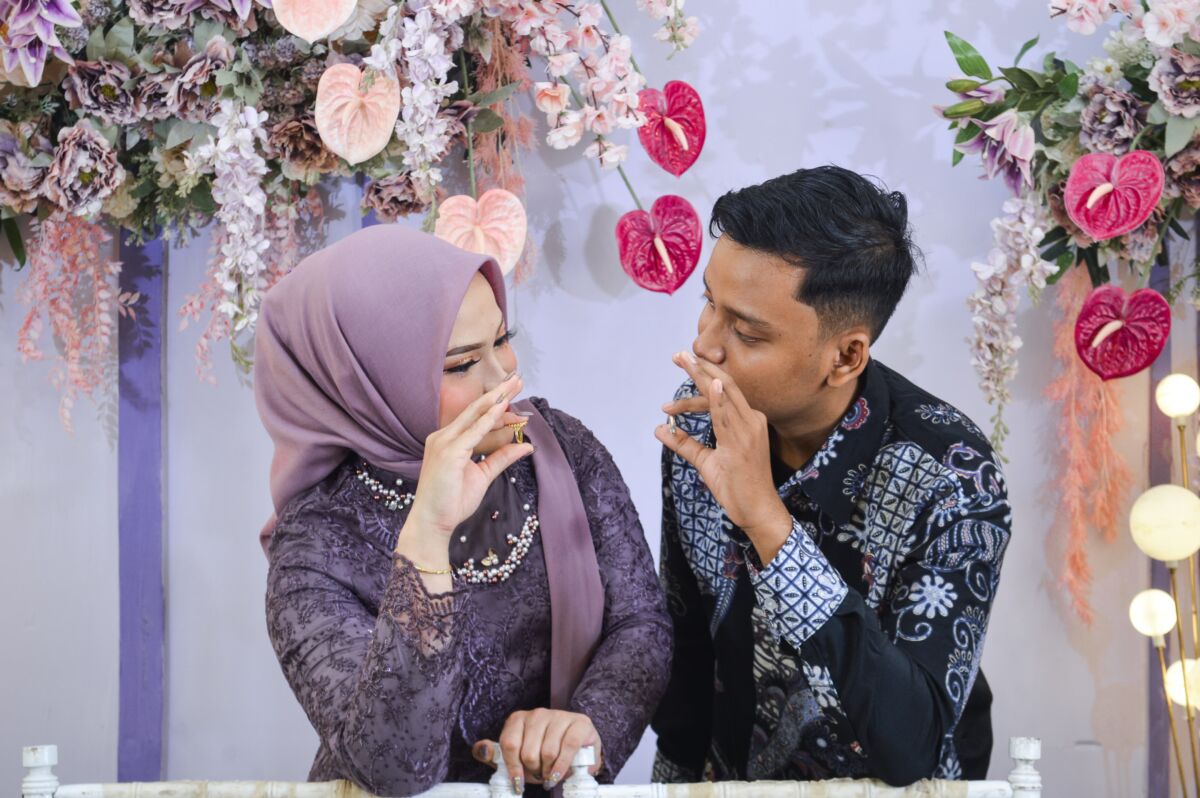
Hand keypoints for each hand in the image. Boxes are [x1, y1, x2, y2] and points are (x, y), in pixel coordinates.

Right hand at [408, 373, 533, 538]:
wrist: (432, 522)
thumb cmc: (451, 501)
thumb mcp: (483, 475)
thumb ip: (501, 458)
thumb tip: (526, 445)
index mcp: (448, 440)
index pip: (475, 417)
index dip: (496, 405)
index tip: (515, 395)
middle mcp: (443, 436)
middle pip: (475, 409)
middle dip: (498, 393)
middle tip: (518, 379)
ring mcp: (444, 443)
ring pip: (475, 415)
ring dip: (496, 399)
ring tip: (514, 386)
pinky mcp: (449, 453)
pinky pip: (473, 432)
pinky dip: (489, 419)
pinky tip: (502, 408)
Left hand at [472, 709, 602, 792]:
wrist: (577, 750)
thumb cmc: (542, 754)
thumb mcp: (516, 757)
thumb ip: (495, 754)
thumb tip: (481, 749)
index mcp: (518, 719)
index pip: (509, 745)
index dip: (513, 768)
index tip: (518, 783)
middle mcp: (537, 714)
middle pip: (529, 752)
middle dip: (534, 771)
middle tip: (539, 774)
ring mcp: (559, 716)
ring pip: (548, 752)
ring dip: (549, 771)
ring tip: (550, 774)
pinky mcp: (579, 723)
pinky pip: (568, 747)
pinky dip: (563, 766)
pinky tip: (560, 774)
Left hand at [657, 352, 792, 562]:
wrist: (758, 510)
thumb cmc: (736, 487)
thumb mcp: (706, 462)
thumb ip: (685, 444)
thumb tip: (660, 429)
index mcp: (746, 420)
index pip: (722, 390)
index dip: (702, 374)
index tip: (683, 360)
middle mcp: (751, 419)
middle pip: (724, 385)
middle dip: (700, 368)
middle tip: (678, 353)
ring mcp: (749, 430)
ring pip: (724, 396)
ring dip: (703, 376)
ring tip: (686, 360)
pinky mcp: (744, 444)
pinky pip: (729, 418)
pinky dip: (720, 400)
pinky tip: (713, 385)